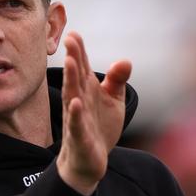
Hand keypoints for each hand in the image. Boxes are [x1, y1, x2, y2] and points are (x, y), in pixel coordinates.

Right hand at [56, 31, 131, 195]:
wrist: (90, 161)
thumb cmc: (98, 127)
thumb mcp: (113, 101)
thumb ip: (117, 81)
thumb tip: (125, 60)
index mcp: (87, 89)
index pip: (82, 66)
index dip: (79, 51)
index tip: (74, 34)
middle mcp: (80, 100)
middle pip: (76, 77)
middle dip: (73, 58)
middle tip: (69, 40)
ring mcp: (77, 118)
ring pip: (73, 96)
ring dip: (71, 80)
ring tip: (70, 62)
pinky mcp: (80, 136)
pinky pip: (76, 124)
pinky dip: (76, 114)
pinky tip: (76, 103)